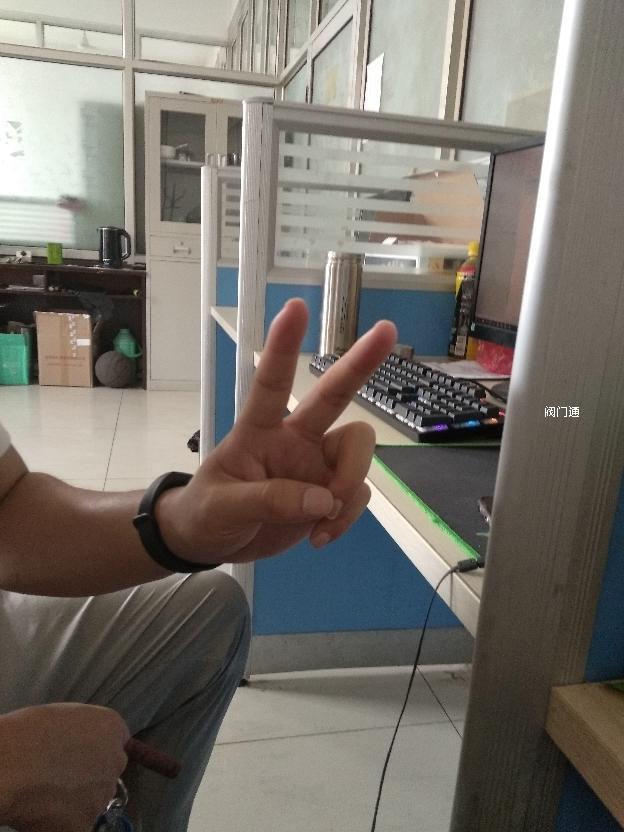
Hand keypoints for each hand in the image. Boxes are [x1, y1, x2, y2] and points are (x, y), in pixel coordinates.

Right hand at [0, 703, 128, 831]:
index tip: (80, 756)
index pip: (117, 742)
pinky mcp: (86, 823)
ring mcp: (103, 795)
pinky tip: (44, 813)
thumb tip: (80, 743)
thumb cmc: (31, 731)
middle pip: (108, 771)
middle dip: (90, 775)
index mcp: (113, 729)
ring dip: (78, 800)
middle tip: (61, 776)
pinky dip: (63, 822)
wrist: (14, 765)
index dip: (97, 750)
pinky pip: (77, 823)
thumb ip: (83, 730)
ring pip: (94, 800)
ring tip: (48, 795)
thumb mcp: (66, 714)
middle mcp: (115, 761)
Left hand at [156, 298, 396, 563]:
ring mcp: (316, 465)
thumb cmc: (206, 512)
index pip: (271, 383)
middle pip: (335, 396)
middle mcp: (295, 439)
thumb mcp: (223, 508)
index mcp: (259, 431)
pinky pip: (356, 495)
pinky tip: (321, 535)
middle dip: (360, 364)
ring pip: (358, 453)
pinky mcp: (329, 493)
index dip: (284, 346)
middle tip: (388, 331)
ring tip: (322, 520)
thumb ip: (268, 501)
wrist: (209, 543)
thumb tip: (323, 499)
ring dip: (349, 485)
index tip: (296, 308)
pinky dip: (346, 517)